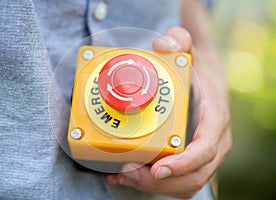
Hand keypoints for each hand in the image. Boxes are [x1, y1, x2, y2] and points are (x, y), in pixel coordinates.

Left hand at [106, 27, 231, 198]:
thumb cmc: (198, 72)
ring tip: (122, 176)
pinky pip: (176, 182)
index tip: (158, 170)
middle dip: (159, 182)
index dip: (184, 164)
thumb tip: (161, 44)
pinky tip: (126, 176)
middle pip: (191, 176)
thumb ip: (180, 40)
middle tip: (128, 173)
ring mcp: (202, 154)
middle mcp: (212, 143)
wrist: (207, 84)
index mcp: (214, 120)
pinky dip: (152, 185)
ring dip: (152, 187)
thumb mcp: (191, 52)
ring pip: (183, 185)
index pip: (205, 150)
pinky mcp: (189, 159)